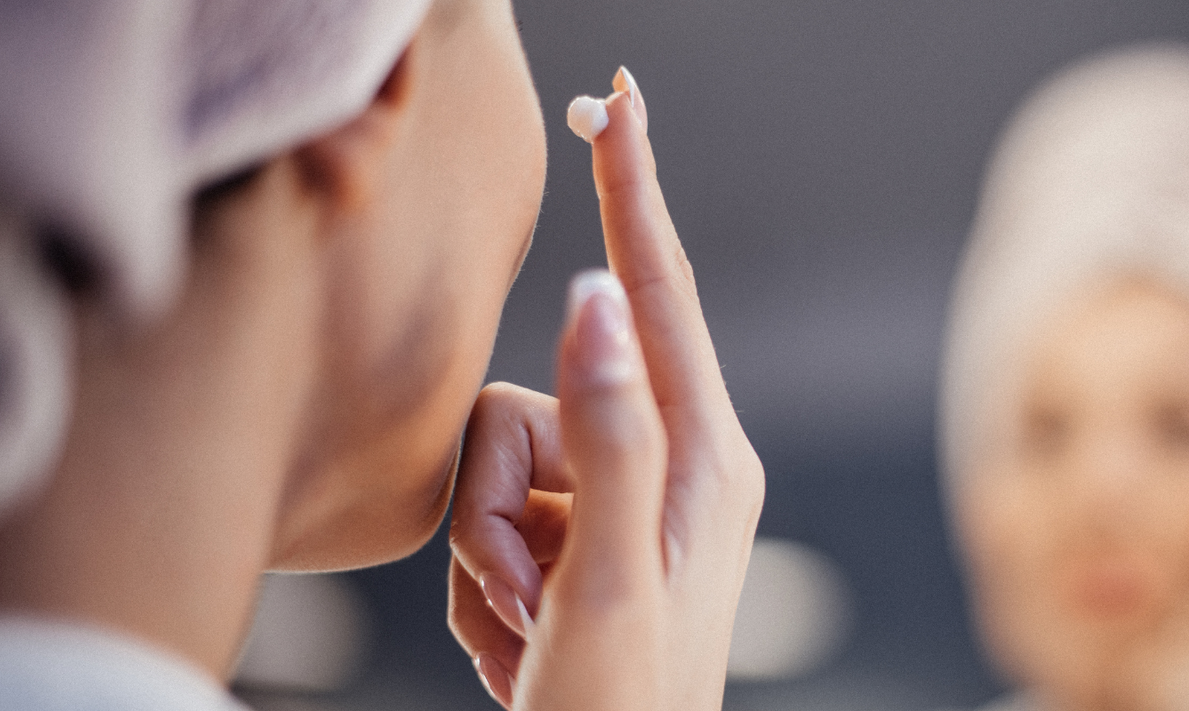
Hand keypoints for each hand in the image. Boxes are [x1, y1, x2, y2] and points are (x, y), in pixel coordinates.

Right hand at [448, 72, 764, 710]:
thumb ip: (605, 438)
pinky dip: (485, 589)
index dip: (631, 192)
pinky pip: (490, 519)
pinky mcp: (582, 541)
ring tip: (529, 632)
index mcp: (703, 458)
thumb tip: (596, 300)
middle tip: (526, 599)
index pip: (660, 294)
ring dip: (486, 562)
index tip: (617, 102)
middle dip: (498, 506)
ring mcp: (620, 505)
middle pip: (538, 403)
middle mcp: (669, 466)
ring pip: (498, 465)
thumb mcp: (610, 582)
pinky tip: (524, 644)